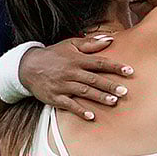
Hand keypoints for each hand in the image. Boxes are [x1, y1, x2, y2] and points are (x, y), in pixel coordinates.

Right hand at [19, 36, 133, 120]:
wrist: (27, 67)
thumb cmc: (53, 55)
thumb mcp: (70, 44)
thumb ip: (90, 43)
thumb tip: (110, 39)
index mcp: (76, 59)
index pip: (99, 63)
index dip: (115, 66)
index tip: (129, 71)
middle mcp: (70, 72)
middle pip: (94, 79)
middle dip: (110, 85)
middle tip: (125, 91)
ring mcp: (62, 85)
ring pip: (84, 92)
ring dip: (99, 97)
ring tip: (113, 102)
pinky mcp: (55, 97)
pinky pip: (69, 105)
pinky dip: (80, 110)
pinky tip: (91, 116)